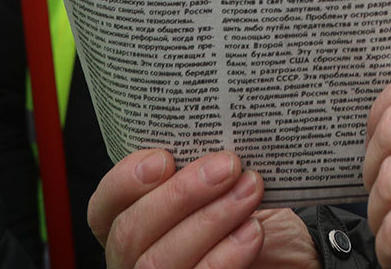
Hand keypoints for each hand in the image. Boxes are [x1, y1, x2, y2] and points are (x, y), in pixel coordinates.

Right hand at [88, 149, 316, 268]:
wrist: (287, 256)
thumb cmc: (252, 213)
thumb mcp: (225, 182)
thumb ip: (206, 166)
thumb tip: (216, 134)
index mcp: (131, 223)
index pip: (103, 206)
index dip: (124, 182)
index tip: (163, 158)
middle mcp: (134, 259)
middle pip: (130, 232)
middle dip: (180, 195)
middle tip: (227, 166)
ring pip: (158, 261)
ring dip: (209, 221)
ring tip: (249, 191)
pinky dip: (225, 255)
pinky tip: (253, 231)